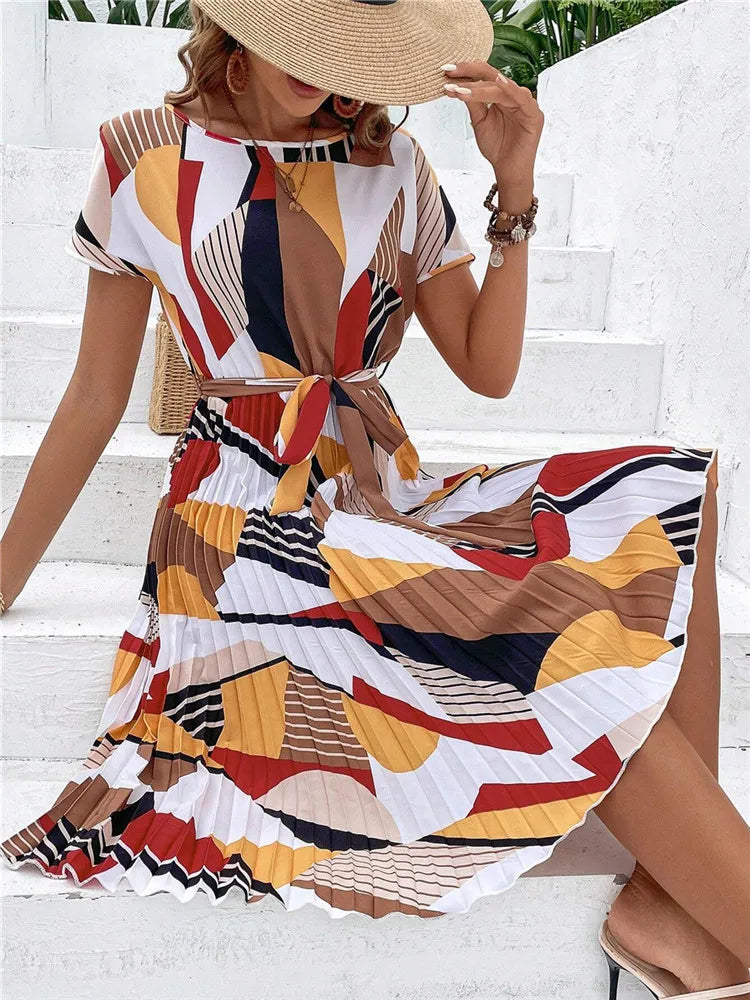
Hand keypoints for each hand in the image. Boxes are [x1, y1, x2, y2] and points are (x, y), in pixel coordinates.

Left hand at [442, 61, 543, 189]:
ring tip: (461, 88)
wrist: (508, 171)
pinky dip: (509, 89)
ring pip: (501, 88)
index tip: (446, 72)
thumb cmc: (497, 148)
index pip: (483, 78)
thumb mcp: (479, 121)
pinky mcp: (534, 114)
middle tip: (450, 72)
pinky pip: (521, 97)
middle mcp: (514, 96)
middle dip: (469, 73)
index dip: (466, 73)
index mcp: (502, 96)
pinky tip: (498, 82)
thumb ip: (473, 102)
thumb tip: (458, 84)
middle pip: (491, 76)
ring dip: (480, 87)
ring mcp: (525, 103)